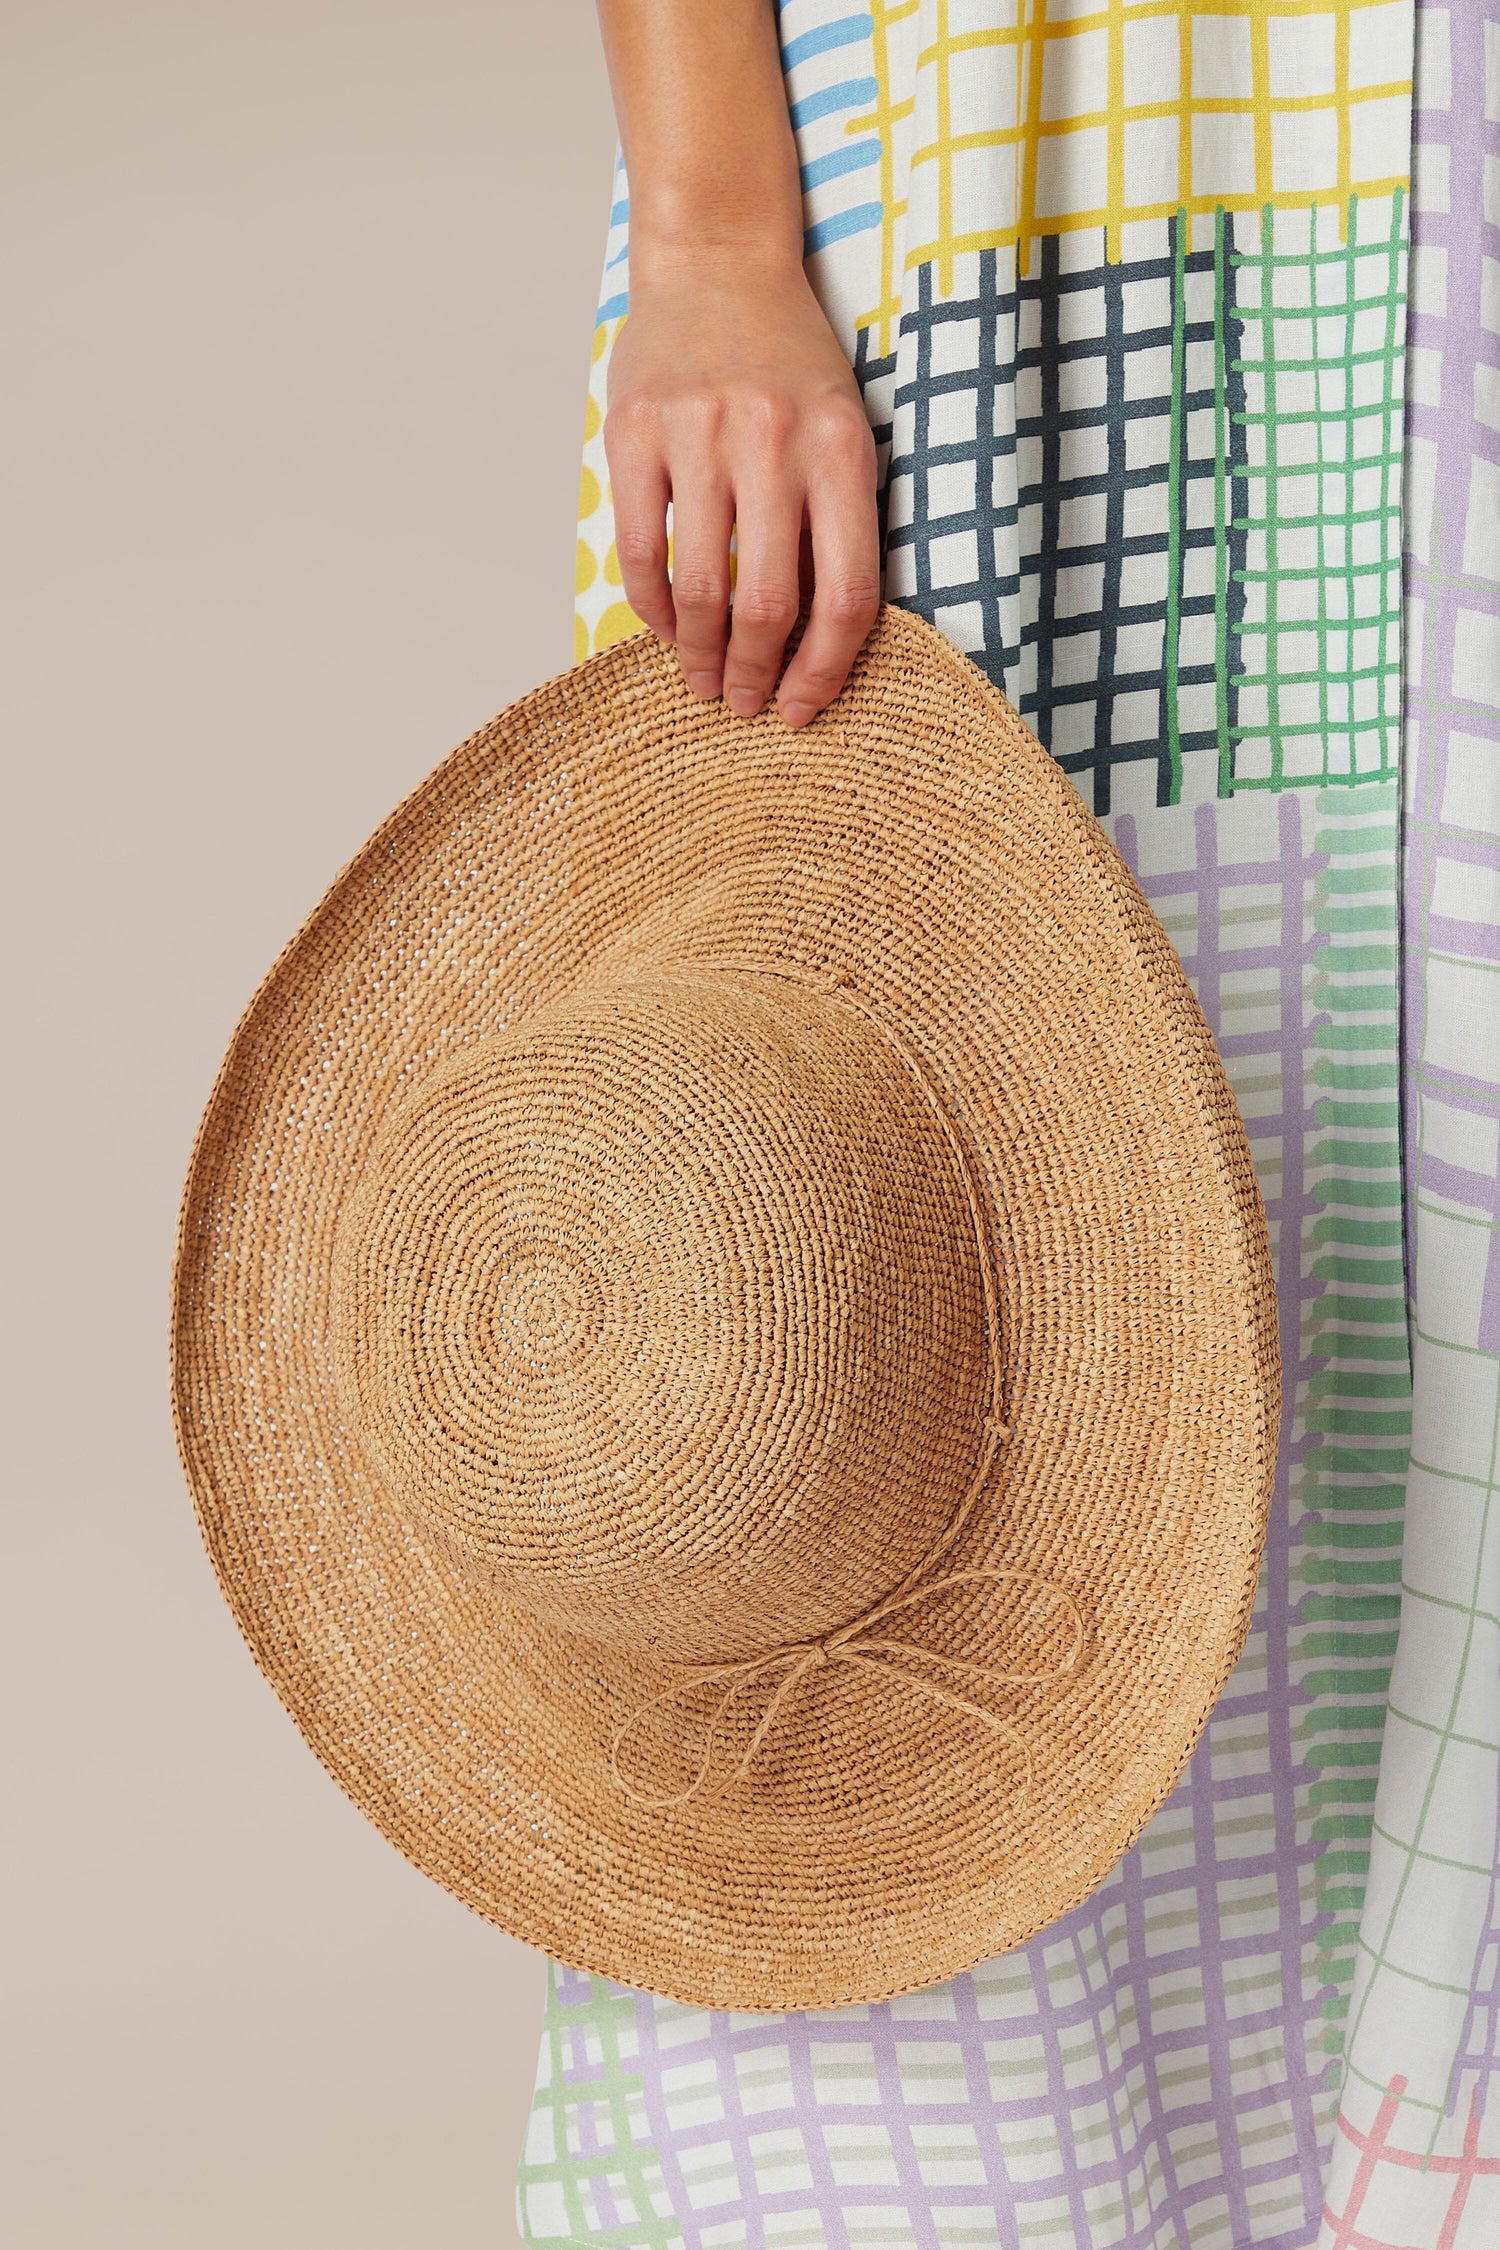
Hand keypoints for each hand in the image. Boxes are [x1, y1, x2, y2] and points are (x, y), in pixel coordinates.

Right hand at [604, 250, 880, 726]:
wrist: (718, 259)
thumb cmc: (788, 362)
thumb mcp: (842, 429)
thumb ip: (835, 521)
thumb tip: (813, 639)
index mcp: (843, 451)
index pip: (846, 595)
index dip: (824, 669)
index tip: (804, 707)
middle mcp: (774, 443)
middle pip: (768, 604)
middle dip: (756, 673)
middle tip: (746, 702)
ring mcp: (700, 436)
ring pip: (699, 588)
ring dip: (700, 652)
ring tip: (703, 678)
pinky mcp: (635, 432)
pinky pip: (641, 547)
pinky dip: (651, 604)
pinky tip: (664, 626)